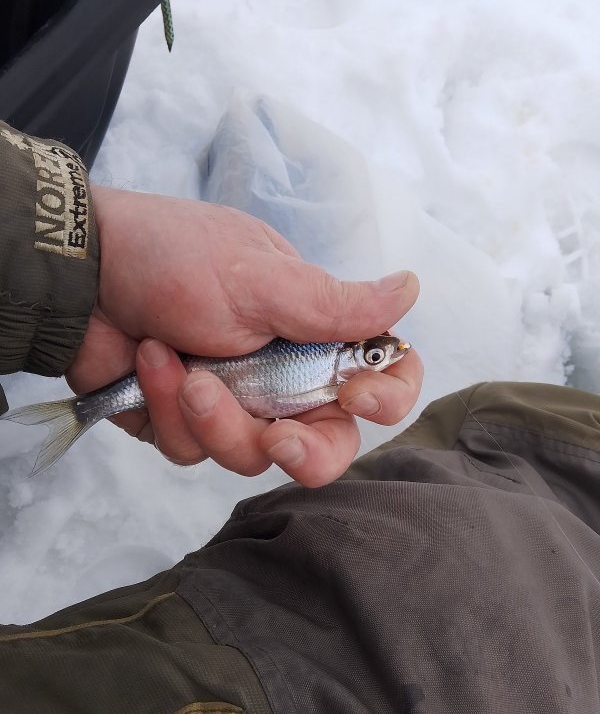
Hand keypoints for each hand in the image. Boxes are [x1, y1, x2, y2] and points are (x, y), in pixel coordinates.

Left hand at [67, 186, 422, 486]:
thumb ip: (334, 304)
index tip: (360, 399)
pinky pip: (192, 448)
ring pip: (251, 455)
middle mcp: (282, 374)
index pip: (379, 376)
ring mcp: (233, 401)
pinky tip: (148, 362)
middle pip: (323, 443)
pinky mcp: (185, 421)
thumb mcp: (258, 278)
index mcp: (312, 332)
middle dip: (303, 451)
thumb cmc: (173, 258)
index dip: (386, 399)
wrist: (81, 273)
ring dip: (215, 418)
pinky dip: (167, 408)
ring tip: (182, 367)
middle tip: (281, 439)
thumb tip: (411, 288)